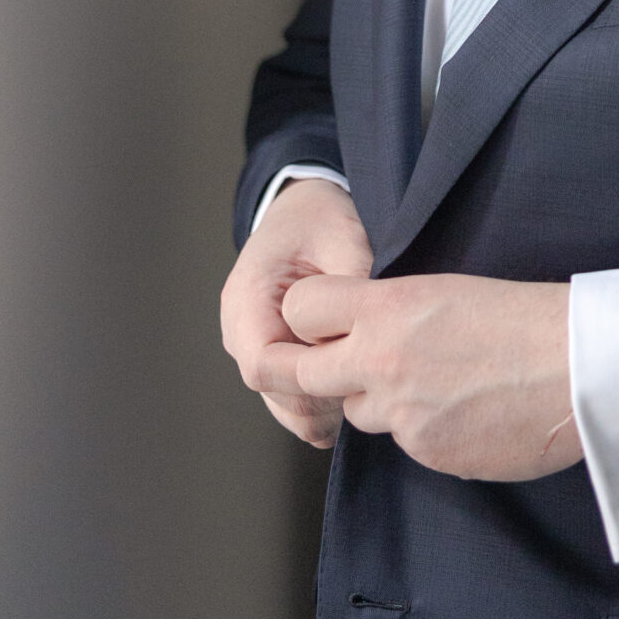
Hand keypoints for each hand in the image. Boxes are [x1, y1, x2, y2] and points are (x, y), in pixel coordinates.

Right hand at [220, 177, 373, 446]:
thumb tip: (378, 329)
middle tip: (374, 380)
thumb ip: (353, 285)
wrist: (303, 210)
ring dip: (328, 405)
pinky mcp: (276, 359)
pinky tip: (358, 383)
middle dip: (326, 398)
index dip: (308, 379)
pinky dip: (327, 402)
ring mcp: (255, 349)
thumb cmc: (319, 220)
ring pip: (287, 408)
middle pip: (276, 395)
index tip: (352, 367)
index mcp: (247, 300)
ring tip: (370, 381)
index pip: (263, 366)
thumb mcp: (343, 238)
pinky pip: (297, 400)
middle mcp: (241, 332)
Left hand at [281, 270, 580, 481]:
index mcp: (387, 307)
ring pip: (358, 411)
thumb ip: (389, 312)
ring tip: (439, 382)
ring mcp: (402, 414)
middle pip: (299, 374)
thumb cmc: (528, 317)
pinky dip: (426, 430)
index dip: (306, 316)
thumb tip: (357, 331)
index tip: (320, 322)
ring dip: (381, 401)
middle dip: (310, 371)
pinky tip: (468, 411)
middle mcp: (380, 361)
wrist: (585, 366)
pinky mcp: (427, 453)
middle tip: (335, 367)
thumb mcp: (446, 290)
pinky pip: (405, 442)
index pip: (299, 308)